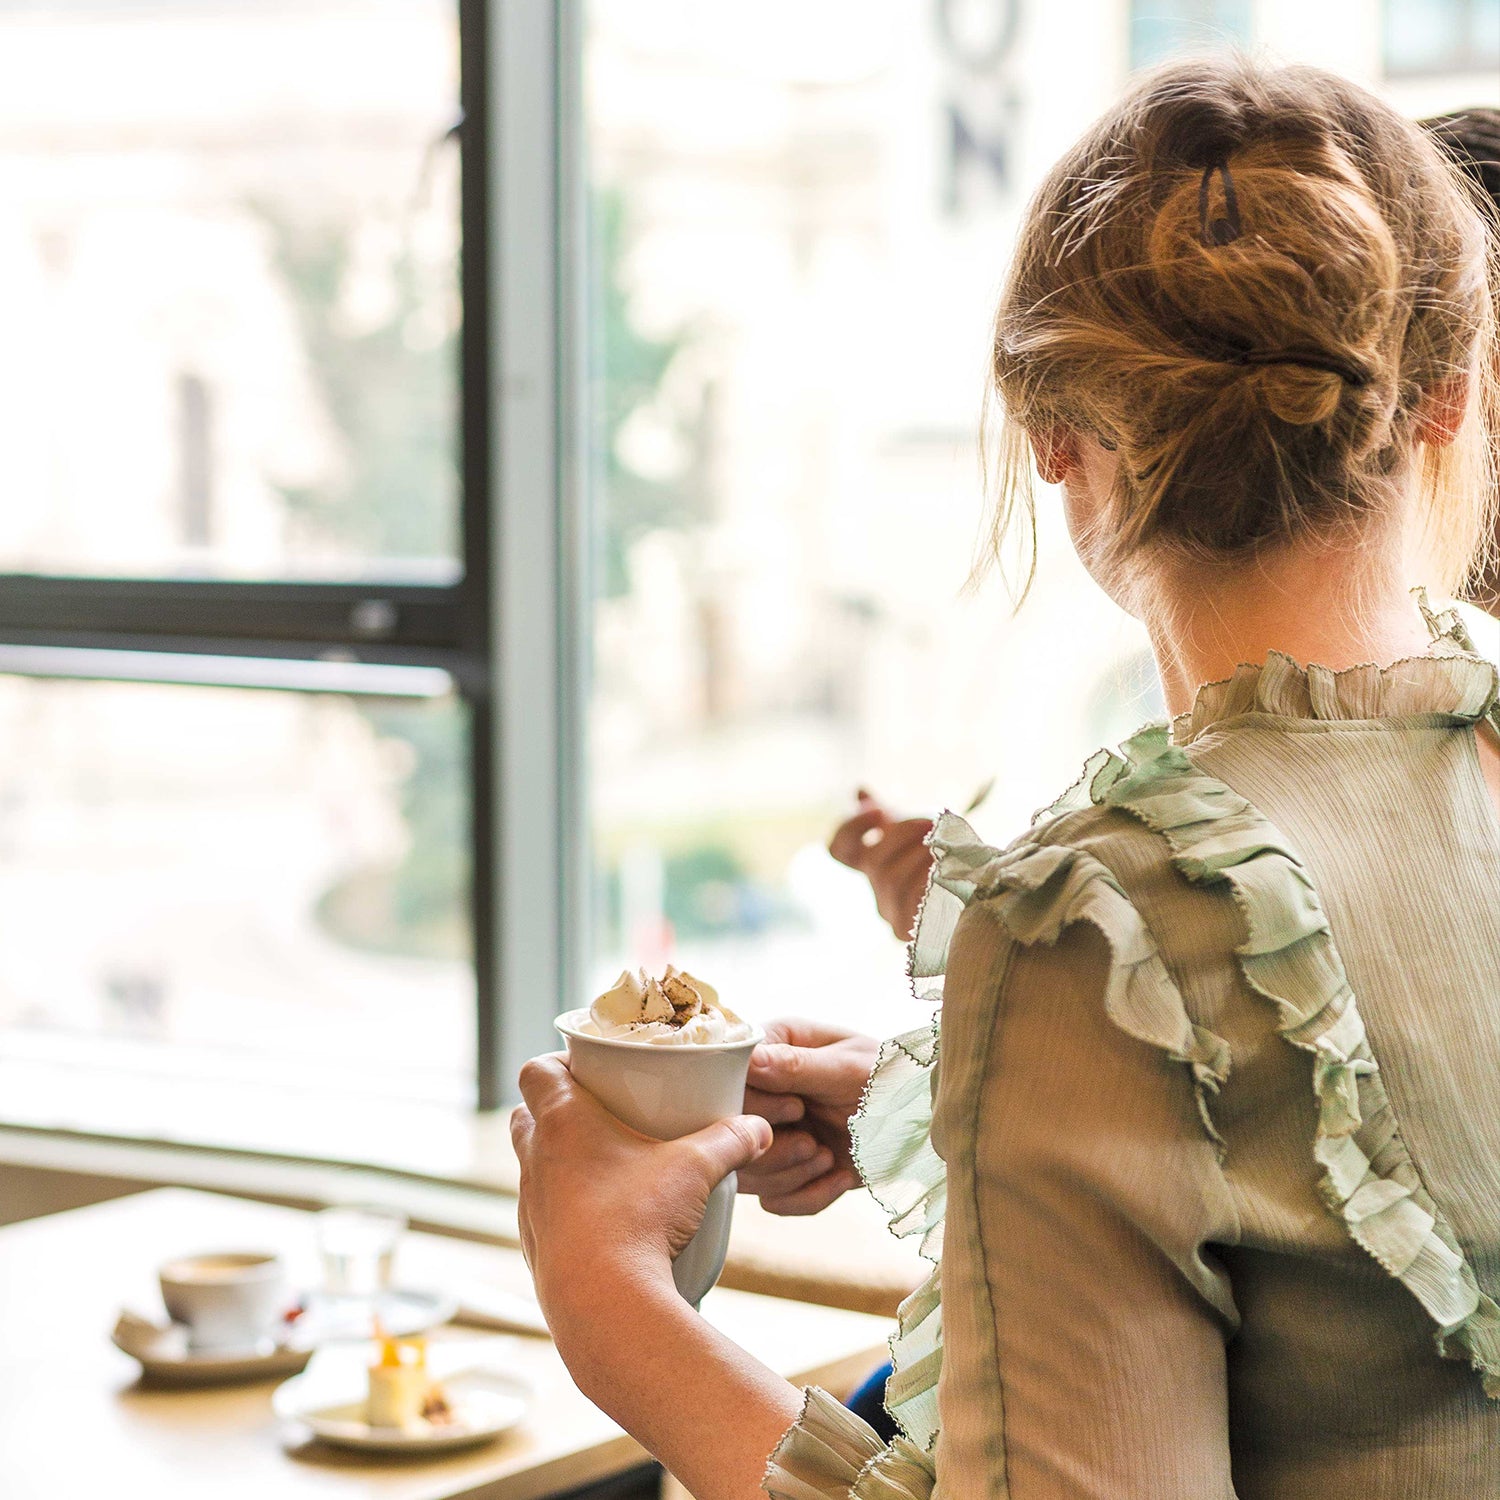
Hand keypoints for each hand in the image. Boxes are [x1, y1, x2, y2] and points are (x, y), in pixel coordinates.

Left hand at [510, 1054, 771, 1332]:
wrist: (607, 1305)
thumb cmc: (640, 1219)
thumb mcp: (695, 1169)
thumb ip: (731, 1141)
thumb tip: (759, 1129)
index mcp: (562, 1121)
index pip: (536, 1070)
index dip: (557, 1062)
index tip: (590, 1066)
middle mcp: (536, 1159)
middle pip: (525, 1115)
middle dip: (555, 1109)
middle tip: (601, 1111)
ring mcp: (530, 1206)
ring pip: (531, 1166)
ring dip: (558, 1160)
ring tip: (606, 1166)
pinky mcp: (535, 1248)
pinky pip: (542, 1214)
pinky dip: (564, 1207)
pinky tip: (602, 1218)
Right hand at [739, 1019, 879, 1215]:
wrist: (923, 1122)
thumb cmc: (890, 1079)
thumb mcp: (850, 1068)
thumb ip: (799, 1065)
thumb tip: (751, 1060)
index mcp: (772, 1047)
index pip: (727, 1079)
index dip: (756, 1104)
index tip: (797, 1109)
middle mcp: (761, 1090)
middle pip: (726, 1133)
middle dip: (774, 1148)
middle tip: (814, 1142)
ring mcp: (770, 1132)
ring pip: (745, 1171)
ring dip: (790, 1174)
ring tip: (828, 1157)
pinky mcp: (785, 1170)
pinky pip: (772, 1200)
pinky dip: (808, 1196)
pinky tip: (840, 1176)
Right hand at [828, 789, 933, 941]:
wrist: (981, 889)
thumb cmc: (946, 854)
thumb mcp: (916, 828)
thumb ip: (889, 811)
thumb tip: (861, 792)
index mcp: (872, 862)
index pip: (839, 849)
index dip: (851, 827)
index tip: (878, 811)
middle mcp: (876, 889)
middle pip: (873, 861)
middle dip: (902, 836)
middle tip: (929, 821)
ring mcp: (889, 913)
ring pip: (891, 881)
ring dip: (918, 856)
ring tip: (942, 845)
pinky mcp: (907, 931)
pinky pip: (912, 904)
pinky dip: (929, 882)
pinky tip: (946, 869)